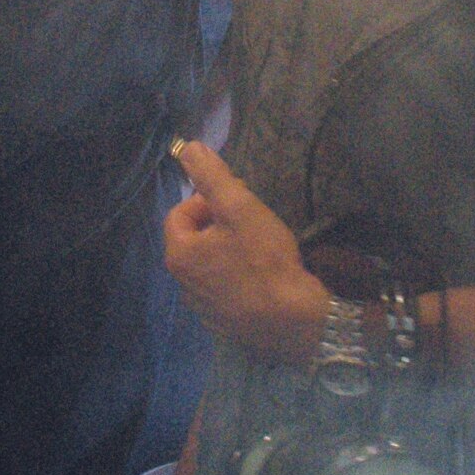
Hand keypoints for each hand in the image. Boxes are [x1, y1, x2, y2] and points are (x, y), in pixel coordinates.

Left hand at [166, 140, 328, 361]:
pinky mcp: (224, 326)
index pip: (180, 214)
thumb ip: (212, 176)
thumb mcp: (240, 207)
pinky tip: (262, 278)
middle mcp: (182, 285)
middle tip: (250, 222)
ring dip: (227, 252)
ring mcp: (203, 309)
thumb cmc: (265, 260)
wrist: (295, 321)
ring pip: (209, 266)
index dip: (206, 200)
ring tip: (259, 249)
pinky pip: (223, 291)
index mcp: (179, 255)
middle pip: (193, 241)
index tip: (237, 201)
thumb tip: (189, 148)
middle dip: (218, 224)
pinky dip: (237, 279)